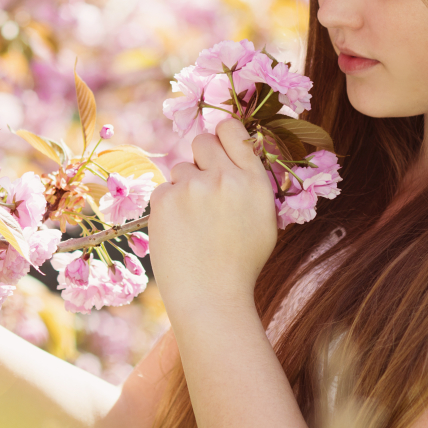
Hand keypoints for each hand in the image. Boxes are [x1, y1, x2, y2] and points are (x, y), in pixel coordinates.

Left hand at [148, 118, 277, 317]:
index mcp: (255, 181)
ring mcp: (193, 187)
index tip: (218, 147)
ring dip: (185, 188)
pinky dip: (169, 207)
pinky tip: (180, 231)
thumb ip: (251, 183)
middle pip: (203, 141)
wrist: (212, 297)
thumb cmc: (240, 264)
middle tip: (203, 187)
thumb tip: (235, 155)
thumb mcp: (264, 220)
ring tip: (195, 223)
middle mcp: (225, 177)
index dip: (223, 135)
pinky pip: (164, 189)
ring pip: (182, 169)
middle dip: (202, 158)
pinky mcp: (165, 199)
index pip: (233, 129)